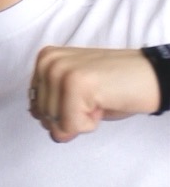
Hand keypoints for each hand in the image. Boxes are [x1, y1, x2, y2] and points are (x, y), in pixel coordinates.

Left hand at [29, 46, 159, 141]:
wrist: (150, 77)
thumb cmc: (115, 87)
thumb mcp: (73, 94)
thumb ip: (52, 104)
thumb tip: (41, 121)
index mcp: (45, 60)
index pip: (35, 108)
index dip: (63, 113)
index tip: (84, 96)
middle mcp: (48, 62)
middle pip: (43, 118)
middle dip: (72, 117)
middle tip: (95, 98)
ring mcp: (60, 71)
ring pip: (57, 124)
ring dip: (82, 120)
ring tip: (99, 99)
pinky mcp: (75, 84)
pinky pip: (72, 126)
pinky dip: (91, 123)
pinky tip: (103, 102)